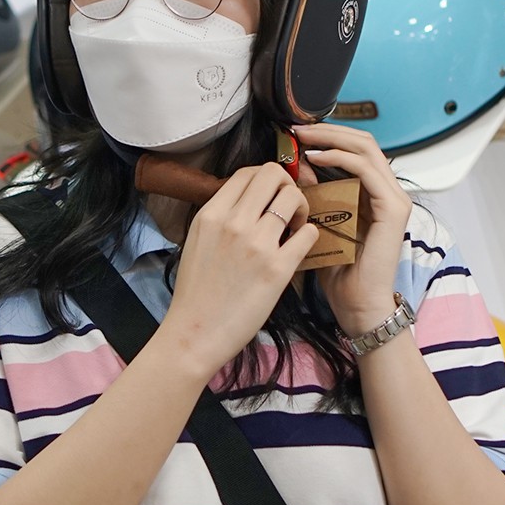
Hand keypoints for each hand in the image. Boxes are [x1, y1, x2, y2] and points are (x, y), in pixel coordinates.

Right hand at [157, 162, 318, 379]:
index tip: (271, 194)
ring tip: (296, 227)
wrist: (194, 333)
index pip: (248, 172)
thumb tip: (247, 199)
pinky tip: (300, 246)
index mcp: (212, 214)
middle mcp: (234, 222)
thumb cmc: (197, 292)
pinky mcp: (278, 269)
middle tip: (288, 207)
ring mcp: (257, 244)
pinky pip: (309, 233)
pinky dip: (310, 234)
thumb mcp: (198, 240)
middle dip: (287, 185)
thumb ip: (221, 216)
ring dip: (301, 207)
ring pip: (294, 198)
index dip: (266, 177)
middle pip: (274, 174)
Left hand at [291, 122, 410, 334]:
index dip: (327, 136)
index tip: (296, 134)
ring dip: (331, 138)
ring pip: (365, 148)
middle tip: (297, 128)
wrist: (357, 304)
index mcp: (372, 193)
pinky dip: (339, 158)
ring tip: (303, 137)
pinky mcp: (393, 208)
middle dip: (327, 130)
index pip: (354, 150)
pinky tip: (315, 158)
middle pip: (362, 142)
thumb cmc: (339, 272)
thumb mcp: (320, 223)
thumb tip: (298, 165)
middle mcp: (387, 191)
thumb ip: (314, 194)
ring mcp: (393, 198)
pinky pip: (366, 170)